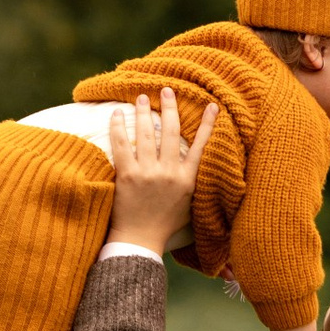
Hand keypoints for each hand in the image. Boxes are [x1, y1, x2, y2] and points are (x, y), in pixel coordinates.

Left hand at [106, 88, 211, 254]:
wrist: (140, 240)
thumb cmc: (164, 225)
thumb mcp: (188, 205)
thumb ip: (193, 184)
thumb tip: (198, 166)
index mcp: (187, 180)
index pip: (201, 146)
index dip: (208, 124)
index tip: (212, 105)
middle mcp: (170, 173)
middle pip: (172, 132)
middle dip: (171, 108)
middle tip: (166, 90)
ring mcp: (148, 173)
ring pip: (147, 134)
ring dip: (145, 111)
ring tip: (142, 96)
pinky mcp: (127, 175)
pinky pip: (122, 144)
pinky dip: (119, 127)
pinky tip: (117, 114)